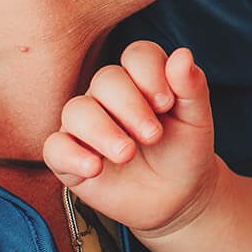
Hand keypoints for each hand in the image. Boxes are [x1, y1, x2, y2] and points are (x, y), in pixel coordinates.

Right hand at [42, 41, 218, 235]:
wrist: (178, 197)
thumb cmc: (184, 151)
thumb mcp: (196, 119)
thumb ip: (192, 87)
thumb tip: (183, 54)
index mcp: (141, 79)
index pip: (137, 56)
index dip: (150, 74)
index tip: (167, 103)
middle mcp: (108, 96)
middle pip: (105, 80)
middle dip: (130, 106)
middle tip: (153, 136)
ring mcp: (85, 125)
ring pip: (76, 111)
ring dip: (102, 131)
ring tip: (127, 154)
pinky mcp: (69, 156)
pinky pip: (55, 148)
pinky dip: (72, 156)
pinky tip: (95, 168)